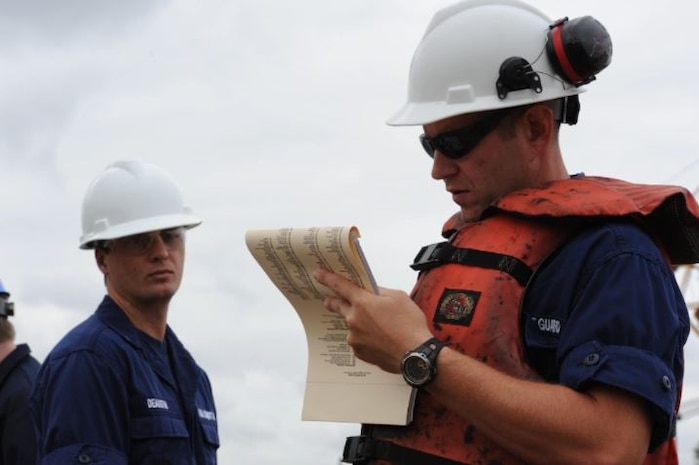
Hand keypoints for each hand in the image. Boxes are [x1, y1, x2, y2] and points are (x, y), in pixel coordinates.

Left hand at [313, 268, 432, 372]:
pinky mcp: (359, 352)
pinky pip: (358, 341)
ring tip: (381, 328)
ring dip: (359, 323)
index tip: (318, 274)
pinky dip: (366, 338)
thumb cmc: (409, 325)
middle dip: (334, 302)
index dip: (327, 278)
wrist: (415, 354)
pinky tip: (381, 340)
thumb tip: (372, 292)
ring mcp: (354, 337)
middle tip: (332, 300)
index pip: (340, 285)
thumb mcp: (399, 297)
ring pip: (352, 325)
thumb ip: (380, 291)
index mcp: (362, 302)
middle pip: (338, 306)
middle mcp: (353, 319)